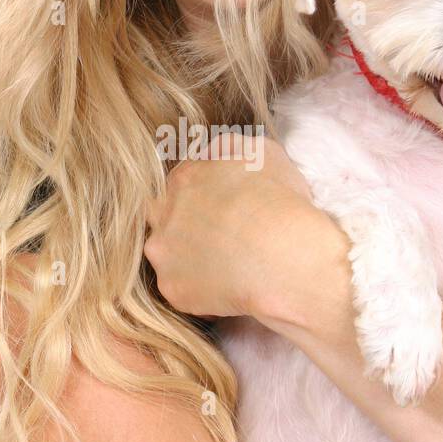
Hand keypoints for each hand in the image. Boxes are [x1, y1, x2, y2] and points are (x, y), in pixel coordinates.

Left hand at [143, 131, 317, 318]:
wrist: (280, 254)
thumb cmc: (277, 200)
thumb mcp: (262, 151)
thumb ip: (231, 148)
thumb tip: (219, 154)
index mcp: (184, 177)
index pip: (183, 184)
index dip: (205, 198)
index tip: (225, 211)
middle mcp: (162, 212)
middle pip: (165, 217)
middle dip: (187, 227)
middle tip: (221, 240)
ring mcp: (163, 252)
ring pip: (169, 256)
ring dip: (190, 260)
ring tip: (228, 268)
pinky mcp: (172, 288)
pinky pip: (184, 291)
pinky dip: (203, 292)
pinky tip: (230, 290)